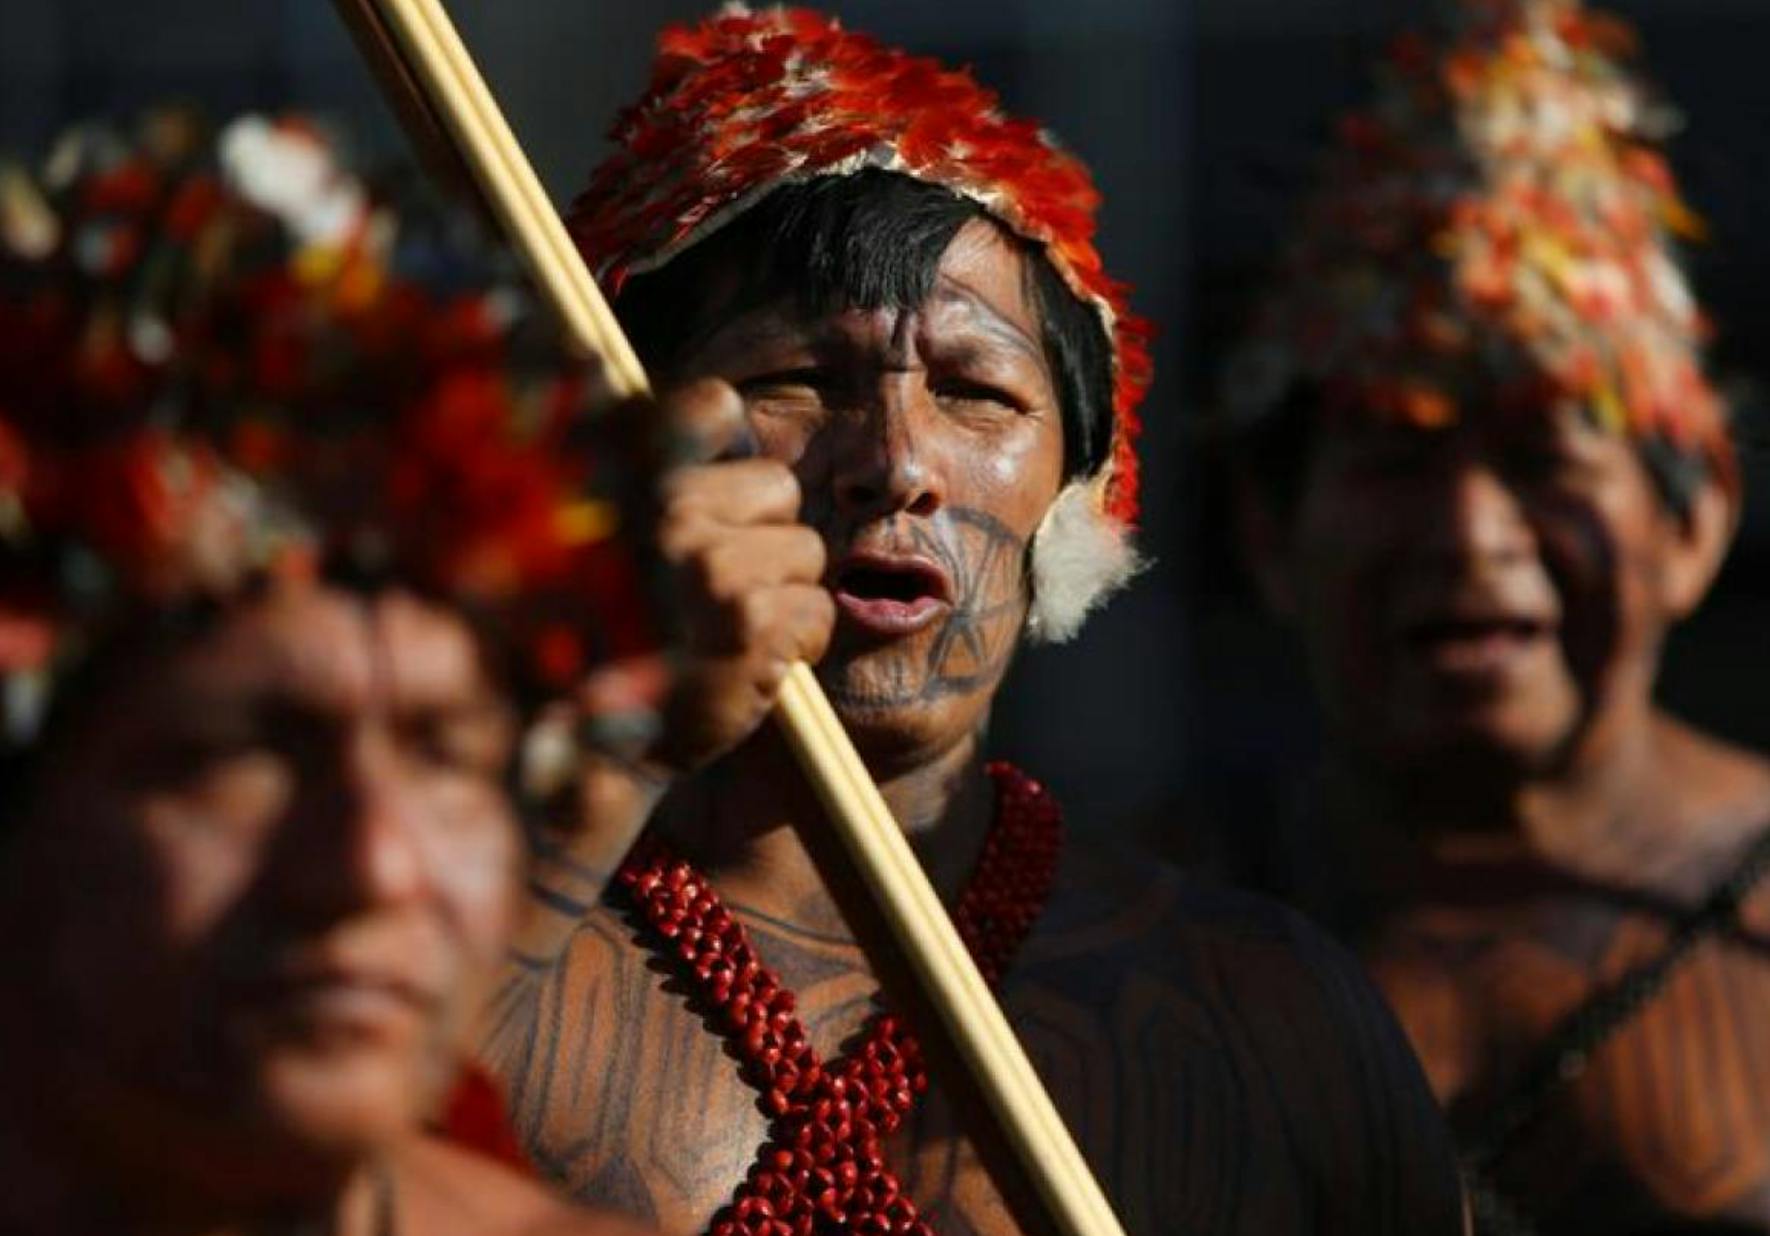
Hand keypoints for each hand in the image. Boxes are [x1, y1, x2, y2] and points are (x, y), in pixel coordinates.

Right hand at [645, 378, 833, 773]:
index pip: (710, 405)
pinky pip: (816, 610)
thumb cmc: (621, 635)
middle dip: (767, 540)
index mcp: (626, 475)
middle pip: (778, 487)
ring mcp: (707, 565)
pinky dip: (797, 644)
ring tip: (726, 634)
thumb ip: (661, 473)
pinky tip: (745, 666)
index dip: (730, 444)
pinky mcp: (748, 621)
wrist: (599, 748)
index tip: (724, 495)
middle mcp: (664, 510)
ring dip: (782, 597)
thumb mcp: (618, 534)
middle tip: (715, 595)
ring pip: (806, 552)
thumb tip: (722, 405)